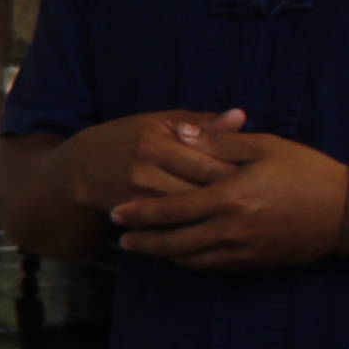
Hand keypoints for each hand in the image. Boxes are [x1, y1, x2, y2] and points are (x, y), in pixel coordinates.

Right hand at [52, 110, 247, 216]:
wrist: (81, 168)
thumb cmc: (129, 138)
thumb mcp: (160, 122)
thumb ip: (202, 123)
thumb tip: (241, 117)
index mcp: (155, 142)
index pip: (206, 161)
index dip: (239, 171)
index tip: (267, 177)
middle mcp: (144, 171)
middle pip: (200, 190)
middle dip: (233, 197)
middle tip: (265, 201)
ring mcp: (137, 199)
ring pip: (188, 215)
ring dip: (218, 217)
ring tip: (247, 217)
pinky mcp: (134, 219)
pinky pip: (171, 229)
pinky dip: (195, 231)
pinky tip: (218, 231)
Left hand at [107, 124, 348, 270]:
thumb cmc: (308, 171)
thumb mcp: (265, 146)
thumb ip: (219, 142)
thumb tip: (180, 132)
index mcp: (229, 198)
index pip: (171, 211)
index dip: (140, 214)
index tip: (116, 214)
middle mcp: (231, 230)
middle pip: (173, 243)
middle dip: (143, 241)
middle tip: (121, 238)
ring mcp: (243, 251)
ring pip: (190, 259)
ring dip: (163, 254)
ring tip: (145, 246)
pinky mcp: (255, 263)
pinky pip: (212, 267)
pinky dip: (190, 261)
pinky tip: (181, 253)